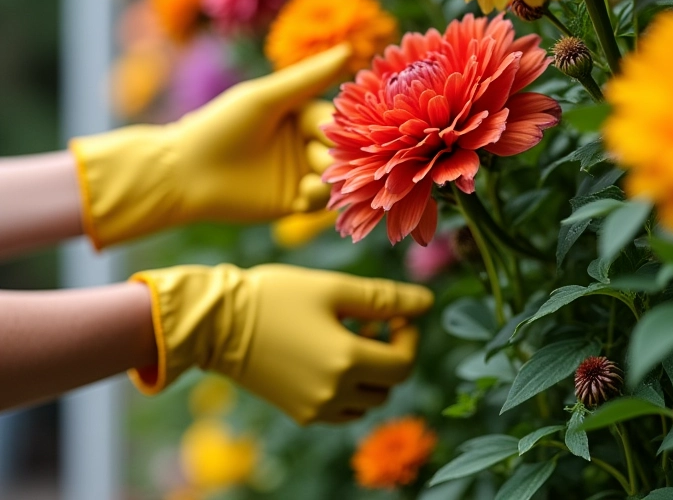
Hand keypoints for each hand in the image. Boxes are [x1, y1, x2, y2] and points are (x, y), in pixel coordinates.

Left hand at [69, 45, 348, 247]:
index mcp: (298, 114)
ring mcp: (299, 173)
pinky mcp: (292, 202)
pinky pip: (321, 202)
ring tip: (308, 181)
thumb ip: (308, 77)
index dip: (340, 126)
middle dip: (338, 156)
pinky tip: (300, 195)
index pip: (336, 119)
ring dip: (329, 178)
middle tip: (316, 158)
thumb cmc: (220, 127)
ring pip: (336, 177)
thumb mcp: (266, 98)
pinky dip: (317, 198)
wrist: (183, 174)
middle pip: (341, 150)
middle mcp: (302, 142)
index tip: (329, 131)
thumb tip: (349, 49)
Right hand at [130, 264, 433, 424]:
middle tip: (373, 321)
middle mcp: (334, 394)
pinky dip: (350, 387)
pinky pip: (342, 409)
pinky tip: (330, 355)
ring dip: (372, 372)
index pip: (404, 363)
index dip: (409, 337)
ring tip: (351, 336)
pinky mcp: (298, 413)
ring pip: (368, 400)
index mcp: (346, 362)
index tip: (395, 313)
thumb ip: (384, 298)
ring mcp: (314, 409)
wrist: (216, 324)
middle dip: (392, 352)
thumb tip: (427, 302)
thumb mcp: (333, 289)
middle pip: (389, 385)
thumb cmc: (275, 296)